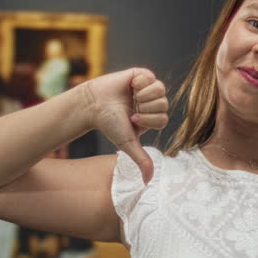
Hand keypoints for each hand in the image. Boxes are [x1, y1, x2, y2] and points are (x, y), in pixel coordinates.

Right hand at [84, 68, 167, 183]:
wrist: (93, 104)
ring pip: (160, 89)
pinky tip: (129, 86)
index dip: (148, 120)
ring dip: (143, 96)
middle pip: (164, 104)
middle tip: (130, 109)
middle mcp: (152, 103)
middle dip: (144, 108)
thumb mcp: (128, 144)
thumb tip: (148, 182)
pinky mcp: (141, 75)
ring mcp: (147, 88)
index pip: (163, 119)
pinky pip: (151, 77)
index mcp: (152, 118)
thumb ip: (141, 160)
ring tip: (130, 97)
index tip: (132, 119)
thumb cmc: (109, 124)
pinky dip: (139, 83)